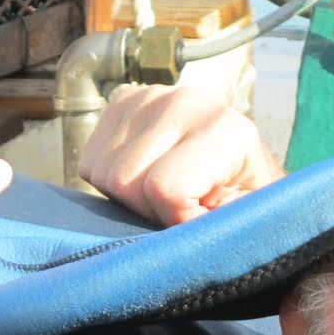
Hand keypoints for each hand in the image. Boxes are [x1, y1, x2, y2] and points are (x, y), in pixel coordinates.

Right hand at [78, 84, 284, 225]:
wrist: (241, 169)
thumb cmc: (242, 204)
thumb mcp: (240, 224)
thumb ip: (210, 230)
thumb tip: (172, 239)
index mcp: (227, 130)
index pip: (165, 188)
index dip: (176, 219)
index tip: (199, 217)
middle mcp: (188, 101)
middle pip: (124, 181)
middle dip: (147, 208)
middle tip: (180, 205)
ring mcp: (151, 95)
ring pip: (102, 172)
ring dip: (128, 196)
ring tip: (165, 190)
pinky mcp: (123, 100)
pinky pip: (90, 160)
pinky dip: (110, 179)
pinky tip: (143, 174)